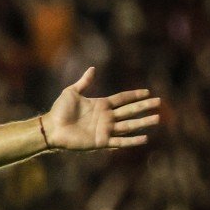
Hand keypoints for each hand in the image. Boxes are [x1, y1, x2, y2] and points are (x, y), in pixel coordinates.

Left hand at [43, 67, 159, 149]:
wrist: (51, 128)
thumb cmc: (58, 111)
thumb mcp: (71, 92)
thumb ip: (84, 82)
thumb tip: (92, 68)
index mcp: (101, 105)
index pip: (122, 99)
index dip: (134, 95)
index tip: (148, 92)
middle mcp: (106, 117)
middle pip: (130, 111)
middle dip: (144, 106)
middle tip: (159, 102)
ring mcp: (105, 129)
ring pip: (129, 125)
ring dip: (143, 122)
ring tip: (157, 118)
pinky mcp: (101, 141)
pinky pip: (120, 141)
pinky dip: (132, 141)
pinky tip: (145, 138)